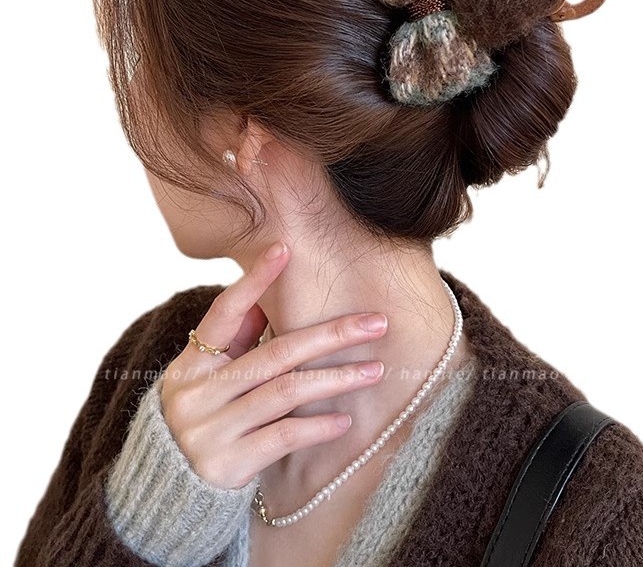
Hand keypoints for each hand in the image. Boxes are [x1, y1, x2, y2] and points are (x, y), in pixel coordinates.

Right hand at [159, 242, 387, 489]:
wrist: (168, 490)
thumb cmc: (203, 418)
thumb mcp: (207, 377)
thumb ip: (236, 340)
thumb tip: (266, 298)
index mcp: (192, 363)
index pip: (224, 312)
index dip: (254, 280)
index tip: (285, 249)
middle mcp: (198, 393)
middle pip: (276, 352)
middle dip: (331, 334)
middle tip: (376, 323)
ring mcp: (211, 430)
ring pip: (286, 392)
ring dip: (336, 378)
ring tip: (374, 371)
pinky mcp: (227, 465)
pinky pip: (283, 437)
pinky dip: (316, 427)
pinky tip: (345, 420)